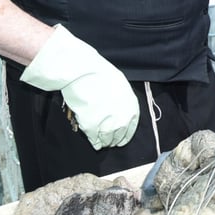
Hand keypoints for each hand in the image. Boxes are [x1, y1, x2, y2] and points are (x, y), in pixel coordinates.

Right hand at [20, 25, 138, 149]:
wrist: (81, 72)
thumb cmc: (98, 73)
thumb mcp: (118, 83)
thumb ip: (121, 98)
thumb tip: (119, 108)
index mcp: (130, 103)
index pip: (132, 124)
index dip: (127, 133)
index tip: (123, 138)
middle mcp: (122, 114)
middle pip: (121, 133)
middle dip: (116, 139)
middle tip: (112, 142)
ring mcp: (107, 121)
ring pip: (108, 138)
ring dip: (106, 142)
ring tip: (103, 143)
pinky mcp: (92, 125)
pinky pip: (95, 138)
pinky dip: (95, 142)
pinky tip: (94, 143)